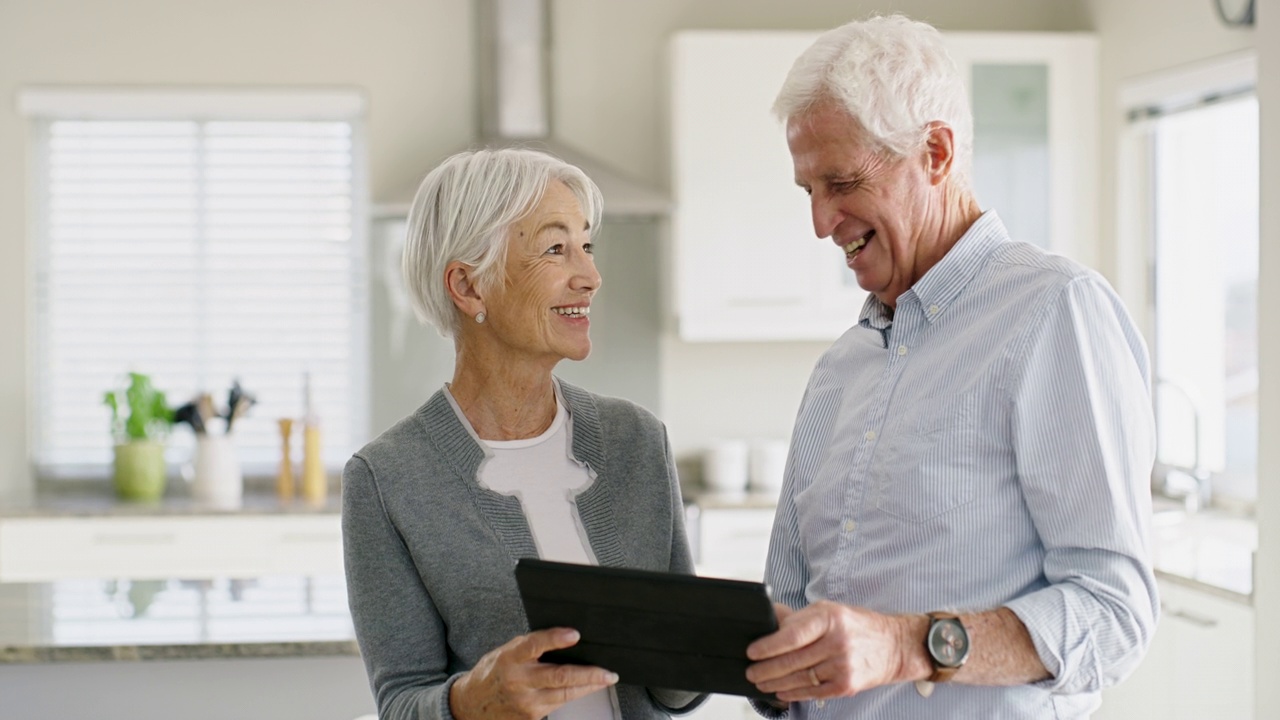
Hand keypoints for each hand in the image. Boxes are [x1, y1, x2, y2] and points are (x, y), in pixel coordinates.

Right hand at [449, 628, 618, 719]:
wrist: (471, 706)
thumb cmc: (493, 673)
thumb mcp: (505, 652)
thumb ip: (529, 646)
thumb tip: (562, 636)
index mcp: (510, 658)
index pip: (534, 645)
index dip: (555, 639)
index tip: (575, 634)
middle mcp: (518, 681)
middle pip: (559, 677)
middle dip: (588, 674)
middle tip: (607, 671)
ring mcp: (525, 703)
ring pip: (565, 695)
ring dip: (589, 687)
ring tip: (605, 679)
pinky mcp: (530, 718)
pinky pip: (558, 705)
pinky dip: (574, 696)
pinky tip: (585, 689)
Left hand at [745, 601, 925, 701]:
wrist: (894, 645)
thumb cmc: (857, 626)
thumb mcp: (829, 611)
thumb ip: (798, 618)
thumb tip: (768, 619)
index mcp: (830, 619)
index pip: (792, 635)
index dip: (768, 646)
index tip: (752, 651)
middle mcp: (837, 642)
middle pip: (792, 660)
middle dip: (766, 669)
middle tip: (751, 671)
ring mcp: (843, 666)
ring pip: (800, 678)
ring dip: (775, 683)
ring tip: (761, 682)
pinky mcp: (847, 685)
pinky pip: (813, 692)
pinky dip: (794, 693)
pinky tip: (782, 691)